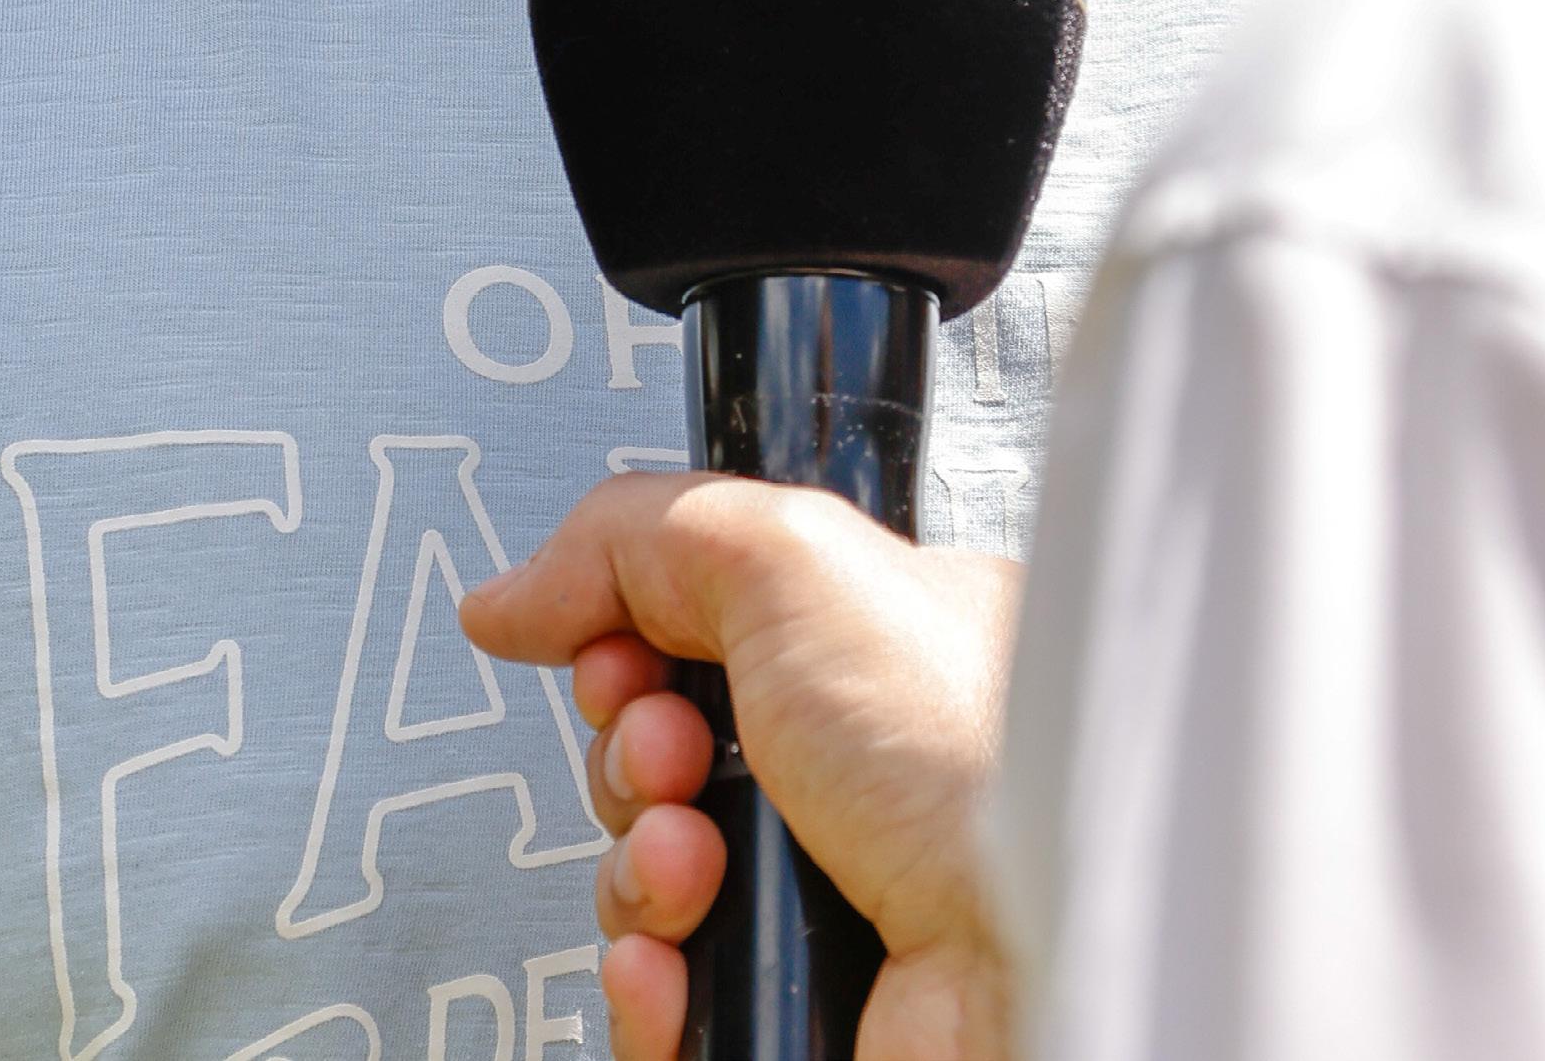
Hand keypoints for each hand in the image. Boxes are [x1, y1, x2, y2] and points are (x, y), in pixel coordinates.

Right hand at [463, 474, 1019, 1060]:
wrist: (1028, 945)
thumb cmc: (970, 751)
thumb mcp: (791, 558)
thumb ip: (638, 535)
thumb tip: (515, 592)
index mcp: (861, 652)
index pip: (691, 637)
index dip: (631, 644)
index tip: (631, 651)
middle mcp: (845, 772)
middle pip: (654, 761)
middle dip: (634, 757)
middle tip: (683, 754)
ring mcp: (819, 896)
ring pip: (646, 886)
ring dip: (639, 870)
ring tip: (699, 863)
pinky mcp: (790, 1008)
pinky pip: (660, 1007)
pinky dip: (647, 988)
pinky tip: (680, 964)